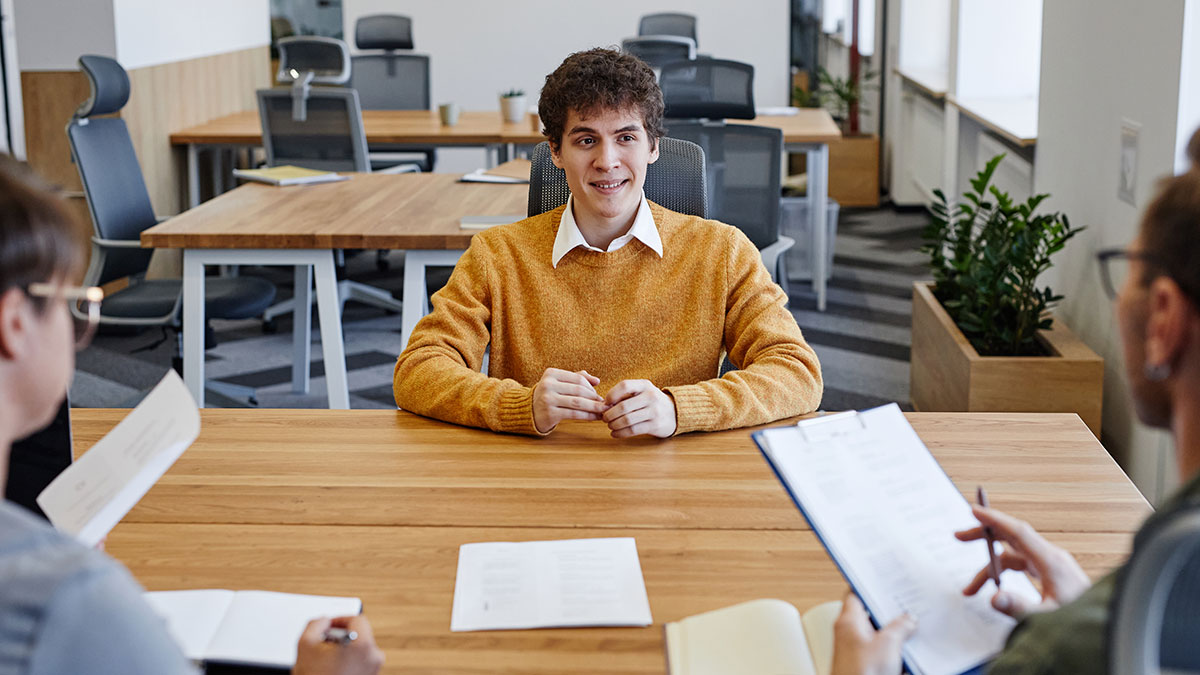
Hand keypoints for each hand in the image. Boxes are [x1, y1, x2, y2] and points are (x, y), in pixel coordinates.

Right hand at [293, 615, 383, 674]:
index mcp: (363, 645)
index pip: (358, 619)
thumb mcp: (306, 644)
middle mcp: (374, 657)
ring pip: (361, 650)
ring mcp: (374, 670)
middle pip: (360, 635)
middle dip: (342, 636)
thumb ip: (316, 624)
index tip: (330, 625)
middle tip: (325, 642)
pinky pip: (361, 663)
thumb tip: (324, 621)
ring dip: (345, 649)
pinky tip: (333, 668)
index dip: (341, 619)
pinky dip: (349, 661)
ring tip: (327, 659)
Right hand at [532, 368, 605, 433]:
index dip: (591, 388)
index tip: (599, 396)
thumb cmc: (549, 395)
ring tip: (604, 411)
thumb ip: (577, 378)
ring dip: (594, 407)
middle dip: (594, 398)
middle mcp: (548, 384)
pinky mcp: (550, 413)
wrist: (529, 412)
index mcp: (551, 373)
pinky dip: (588, 416)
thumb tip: (597, 381)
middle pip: (579, 390)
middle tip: (605, 404)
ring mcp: (548, 399)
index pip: (578, 379)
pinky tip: (596, 418)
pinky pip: (574, 414)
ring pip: (578, 402)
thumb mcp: (559, 383)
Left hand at [601, 379, 676, 437]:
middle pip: (623, 406)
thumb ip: (625, 396)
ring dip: (614, 424)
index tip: (604, 403)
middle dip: (609, 414)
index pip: (624, 385)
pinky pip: (633, 430)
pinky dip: (620, 433)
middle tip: (604, 418)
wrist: (674, 413)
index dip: (611, 395)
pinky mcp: (655, 425)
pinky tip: (614, 434)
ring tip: (610, 426)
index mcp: (645, 385)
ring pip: (627, 420)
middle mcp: (651, 396)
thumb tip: (604, 405)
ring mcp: (654, 411)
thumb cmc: (651, 402)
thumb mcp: (642, 392)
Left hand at [831, 592, 917, 674]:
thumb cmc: (860, 673)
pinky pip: (880, 651)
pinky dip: (892, 651)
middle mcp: (849, 634)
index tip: (885, 584)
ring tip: (910, 632)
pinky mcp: (863, 663)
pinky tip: (906, 654)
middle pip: (870, 615)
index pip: (855, 594)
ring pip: (877, 635)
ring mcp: (856, 650)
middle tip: (905, 609)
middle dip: (889, 613)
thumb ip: (900, 627)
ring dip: (893, 634)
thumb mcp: (888, 644)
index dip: (870, 587)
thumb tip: (908, 619)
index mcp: (848, 621)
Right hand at [956, 504, 1090, 617]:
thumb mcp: (1048, 617)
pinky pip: (1021, 565)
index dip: (995, 519)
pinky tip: (995, 588)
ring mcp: (1051, 564)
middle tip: (959, 537)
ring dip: (991, 569)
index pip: (1019, 532)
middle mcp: (1051, 558)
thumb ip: (1019, 607)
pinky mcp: (1051, 573)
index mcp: (1051, 561)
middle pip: (1012, 538)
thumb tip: (993, 598)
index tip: (975, 510)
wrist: (1104, 626)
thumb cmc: (1081, 619)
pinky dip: (1003, 573)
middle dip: (985, 536)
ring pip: (1013, 557)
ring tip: (970, 589)